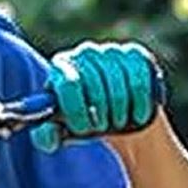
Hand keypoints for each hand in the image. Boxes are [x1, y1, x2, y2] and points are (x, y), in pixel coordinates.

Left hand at [32, 40, 164, 153]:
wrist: (113, 118)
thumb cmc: (82, 123)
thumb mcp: (62, 134)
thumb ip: (47, 136)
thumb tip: (49, 133)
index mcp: (60, 67)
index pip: (69, 83)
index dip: (77, 110)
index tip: (83, 128)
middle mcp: (84, 53)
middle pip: (95, 84)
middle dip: (99, 114)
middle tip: (101, 128)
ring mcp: (110, 50)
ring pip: (119, 84)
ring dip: (119, 112)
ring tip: (116, 123)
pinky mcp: (134, 54)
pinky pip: (140, 78)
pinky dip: (140, 103)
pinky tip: (137, 116)